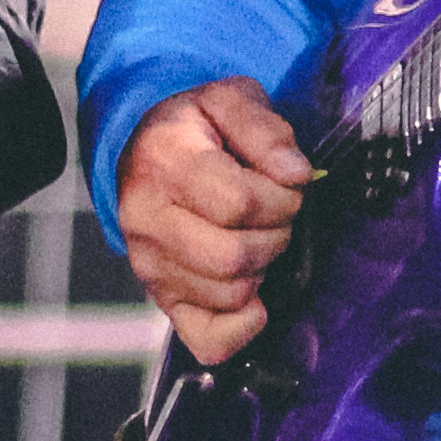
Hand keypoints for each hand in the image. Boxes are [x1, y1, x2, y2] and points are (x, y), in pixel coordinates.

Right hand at [120, 77, 311, 363]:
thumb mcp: (229, 100)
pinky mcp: (161, 298)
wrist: (145, 151)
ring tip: (255, 239)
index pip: (238, 203)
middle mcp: (147, 219)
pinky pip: (207, 340)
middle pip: (232, 256)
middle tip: (277, 215)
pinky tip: (254, 297)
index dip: (280, 199)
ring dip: (261, 270)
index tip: (286, 186)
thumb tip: (296, 174)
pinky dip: (241, 328)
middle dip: (275, 236)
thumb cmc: (195, 128)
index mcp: (164, 162)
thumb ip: (265, 129)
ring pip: (227, 295)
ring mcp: (149, 264)